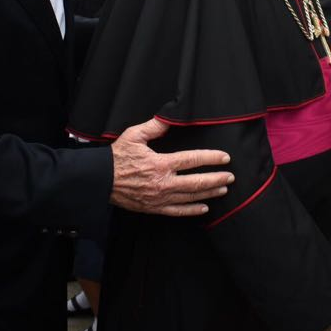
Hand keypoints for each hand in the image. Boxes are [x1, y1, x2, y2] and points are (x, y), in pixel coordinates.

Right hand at [109, 118, 233, 216]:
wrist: (100, 180)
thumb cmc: (116, 157)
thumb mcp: (134, 136)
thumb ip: (154, 127)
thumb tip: (168, 118)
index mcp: (160, 163)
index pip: (192, 159)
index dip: (211, 158)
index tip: (225, 158)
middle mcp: (163, 182)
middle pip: (197, 182)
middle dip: (216, 179)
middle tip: (230, 176)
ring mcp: (159, 197)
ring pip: (190, 197)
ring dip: (209, 193)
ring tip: (223, 189)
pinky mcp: (153, 208)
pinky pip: (177, 211)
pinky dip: (192, 210)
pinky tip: (204, 208)